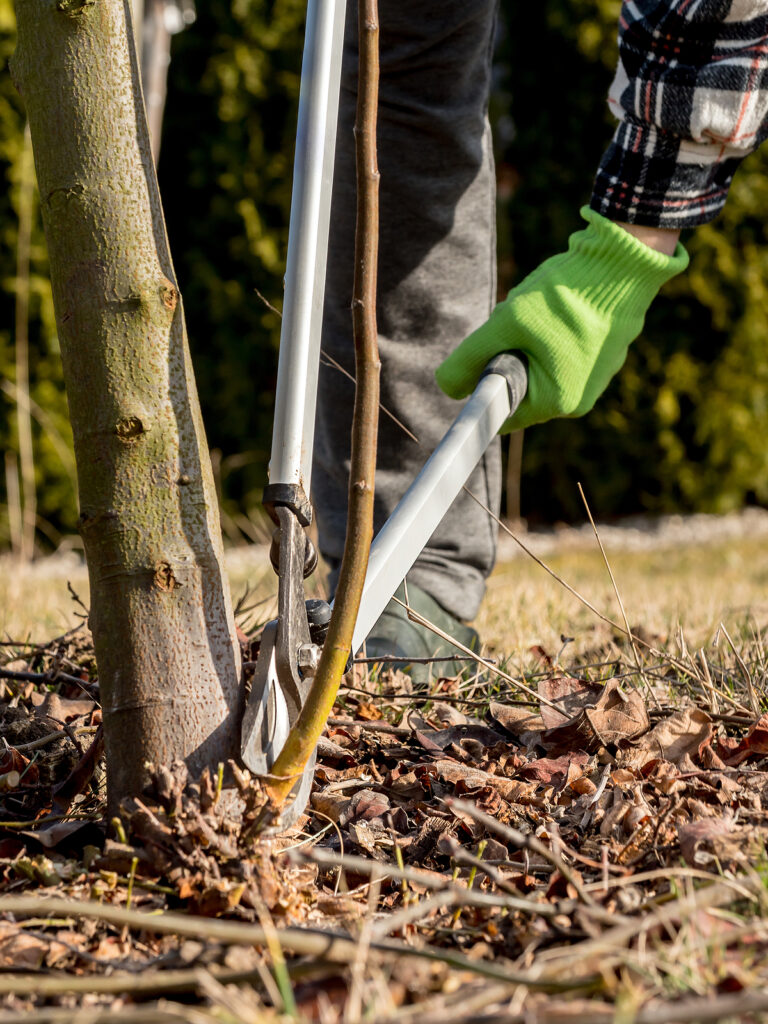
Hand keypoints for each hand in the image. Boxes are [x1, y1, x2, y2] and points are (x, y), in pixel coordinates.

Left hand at [435, 208, 687, 432]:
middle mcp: (581, 398)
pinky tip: (558, 306)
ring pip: (538, 365)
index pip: (504, 415)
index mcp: (559, 402)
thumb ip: (470, 358)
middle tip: (514, 323)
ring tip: (542, 310)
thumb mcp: (506, 324)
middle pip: (520, 386)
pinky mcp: (603, 354)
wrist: (623, 260)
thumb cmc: (566, 296)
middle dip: (508, 355)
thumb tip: (445, 387)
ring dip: (527, 339)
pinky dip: (549, 331)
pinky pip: (560, 352)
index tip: (478, 359)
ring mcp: (596, 377)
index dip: (483, 388)